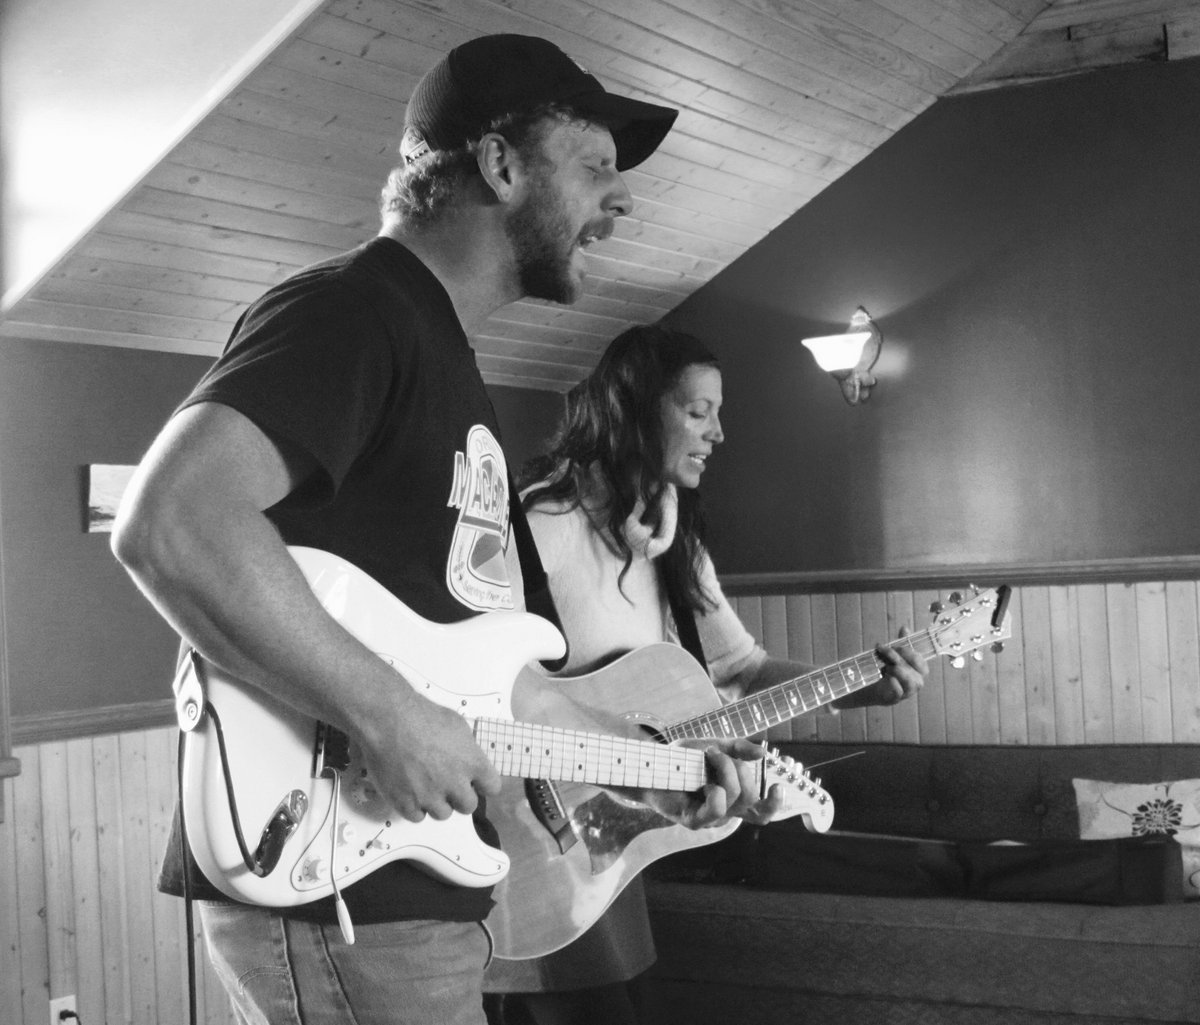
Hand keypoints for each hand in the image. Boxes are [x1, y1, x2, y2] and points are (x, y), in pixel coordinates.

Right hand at [358, 692, 500, 822]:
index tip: (474, 782)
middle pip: (468, 806)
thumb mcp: (457, 726)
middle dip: (459, 796)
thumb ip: (467, 750)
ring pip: (442, 814)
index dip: (482, 784)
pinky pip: (417, 817)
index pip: (492, 787)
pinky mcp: (406, 803)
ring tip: (423, 782)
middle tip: (446, 783)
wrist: (388, 719)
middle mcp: (455, 784)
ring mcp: (430, 796)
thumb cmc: (421, 716)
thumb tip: (467, 760)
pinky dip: (413, 806)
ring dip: (435, 802)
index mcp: (472, 763)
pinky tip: (409, 789)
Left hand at [635, 738, 768, 829]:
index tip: (777, 785)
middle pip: (751, 798)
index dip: (775, 803)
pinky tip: (702, 781)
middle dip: (741, 769)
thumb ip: (738, 749)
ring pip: (736, 798)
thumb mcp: (714, 746)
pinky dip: (715, 789)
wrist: (651, 764)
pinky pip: (717, 808)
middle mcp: (726, 810)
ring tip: (708, 756)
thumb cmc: (682, 759)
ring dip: (726, 770)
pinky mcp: (695, 821)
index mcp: (733, 797)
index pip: (762, 811)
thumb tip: (763, 752)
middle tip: (718, 753)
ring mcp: (711, 818)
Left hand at [859, 626, 927, 705]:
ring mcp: (907, 692)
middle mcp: (916, 682)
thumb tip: (905, 628)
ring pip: (910, 681)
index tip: (892, 645)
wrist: (873, 689)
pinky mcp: (895, 699)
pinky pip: (898, 691)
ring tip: (885, 667)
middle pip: (916, 669)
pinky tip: (883, 676)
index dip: (907, 651)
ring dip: (896, 670)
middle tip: (884, 652)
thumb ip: (901, 643)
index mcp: (919, 671)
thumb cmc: (887, 670)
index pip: (920, 660)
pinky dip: (892, 682)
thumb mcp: (894, 656)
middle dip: (899, 657)